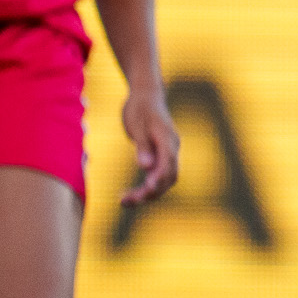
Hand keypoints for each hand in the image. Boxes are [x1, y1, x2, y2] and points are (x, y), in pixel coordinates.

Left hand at [120, 79, 181, 208]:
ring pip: (164, 179)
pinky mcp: (161, 156)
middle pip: (168, 176)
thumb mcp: (136, 125)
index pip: (168, 163)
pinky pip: (158, 176)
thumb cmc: (139, 108)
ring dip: (148, 193)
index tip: (147, 189)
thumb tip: (146, 168)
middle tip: (126, 201)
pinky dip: (147, 187)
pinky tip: (132, 194)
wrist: (146, 96)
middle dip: (151, 192)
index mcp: (167, 138)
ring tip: (125, 202)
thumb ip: (142, 146)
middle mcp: (172, 147)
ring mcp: (168, 152)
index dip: (159, 178)